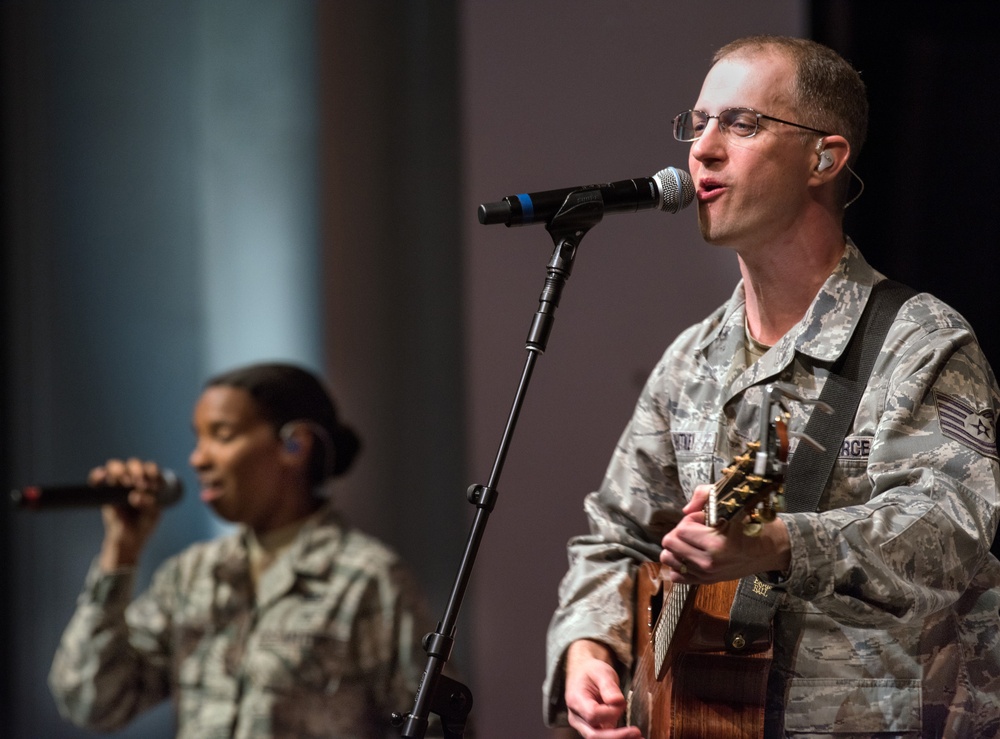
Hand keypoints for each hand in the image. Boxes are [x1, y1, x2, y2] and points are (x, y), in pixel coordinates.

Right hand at [92, 458, 165, 570]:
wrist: (130, 540)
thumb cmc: (145, 524)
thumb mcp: (152, 515)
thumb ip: (148, 504)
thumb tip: (134, 495)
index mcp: (149, 482)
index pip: (151, 468)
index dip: (152, 472)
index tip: (154, 485)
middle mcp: (133, 480)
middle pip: (133, 464)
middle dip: (137, 469)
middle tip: (139, 483)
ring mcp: (117, 485)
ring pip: (115, 466)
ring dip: (119, 470)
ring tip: (125, 481)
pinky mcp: (104, 493)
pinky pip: (97, 480)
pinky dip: (97, 475)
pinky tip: (102, 476)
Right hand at [564, 640, 642, 738]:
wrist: (583, 675)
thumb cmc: (591, 673)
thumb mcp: (601, 672)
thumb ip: (608, 686)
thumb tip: (617, 701)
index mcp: (576, 700)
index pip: (592, 714)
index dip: (610, 712)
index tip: (622, 702)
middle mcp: (577, 717)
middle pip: (594, 735)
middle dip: (616, 736)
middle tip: (636, 732)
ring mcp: (584, 726)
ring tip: (639, 737)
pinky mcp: (594, 729)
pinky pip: (605, 738)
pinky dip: (620, 738)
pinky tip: (634, 738)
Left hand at [659, 484, 789, 583]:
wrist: (772, 549)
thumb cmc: (753, 525)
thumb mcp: (732, 504)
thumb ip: (703, 496)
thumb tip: (685, 510)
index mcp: (715, 544)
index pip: (681, 529)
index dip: (690, 519)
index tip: (703, 519)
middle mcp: (708, 563)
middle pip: (670, 544)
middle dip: (680, 532)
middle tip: (697, 529)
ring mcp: (707, 575)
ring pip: (669, 559)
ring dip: (677, 547)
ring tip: (694, 541)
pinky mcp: (707, 581)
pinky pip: (677, 576)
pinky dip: (679, 564)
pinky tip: (690, 555)